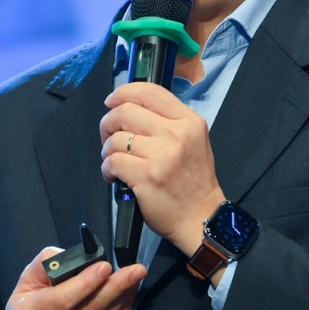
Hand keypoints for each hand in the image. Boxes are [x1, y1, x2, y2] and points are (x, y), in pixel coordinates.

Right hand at [2, 248, 146, 309]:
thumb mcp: (24, 284)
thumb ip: (46, 264)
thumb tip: (77, 257)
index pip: (62, 299)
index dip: (85, 283)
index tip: (104, 267)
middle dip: (115, 287)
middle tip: (135, 270)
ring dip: (123, 297)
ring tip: (136, 277)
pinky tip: (129, 295)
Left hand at [100, 81, 223, 255]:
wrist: (201, 217)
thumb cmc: (194, 180)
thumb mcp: (193, 140)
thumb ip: (168, 121)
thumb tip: (128, 107)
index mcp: (188, 121)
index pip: (150, 92)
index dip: (124, 92)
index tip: (112, 101)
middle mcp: (176, 134)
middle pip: (125, 111)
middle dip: (108, 123)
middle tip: (109, 137)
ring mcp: (161, 155)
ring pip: (116, 138)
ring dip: (107, 150)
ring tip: (115, 161)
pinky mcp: (146, 176)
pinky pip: (113, 161)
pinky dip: (107, 169)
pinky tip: (114, 176)